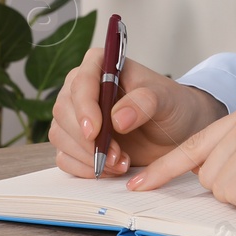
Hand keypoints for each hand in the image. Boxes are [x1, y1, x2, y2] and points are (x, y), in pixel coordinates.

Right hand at [50, 49, 225, 176]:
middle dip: (88, 139)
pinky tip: (110, 169)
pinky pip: (64, 157)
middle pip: (64, 111)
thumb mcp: (165, 99)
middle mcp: (83, 88)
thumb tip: (117, 119)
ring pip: (60, 135)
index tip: (94, 131)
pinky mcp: (77, 142)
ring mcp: (77, 116)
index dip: (84, 107)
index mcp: (101, 66)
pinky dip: (83, 168)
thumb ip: (144, 102)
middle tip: (117, 155)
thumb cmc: (170, 106)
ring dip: (88, 156)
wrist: (175, 131)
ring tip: (120, 162)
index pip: (81, 82)